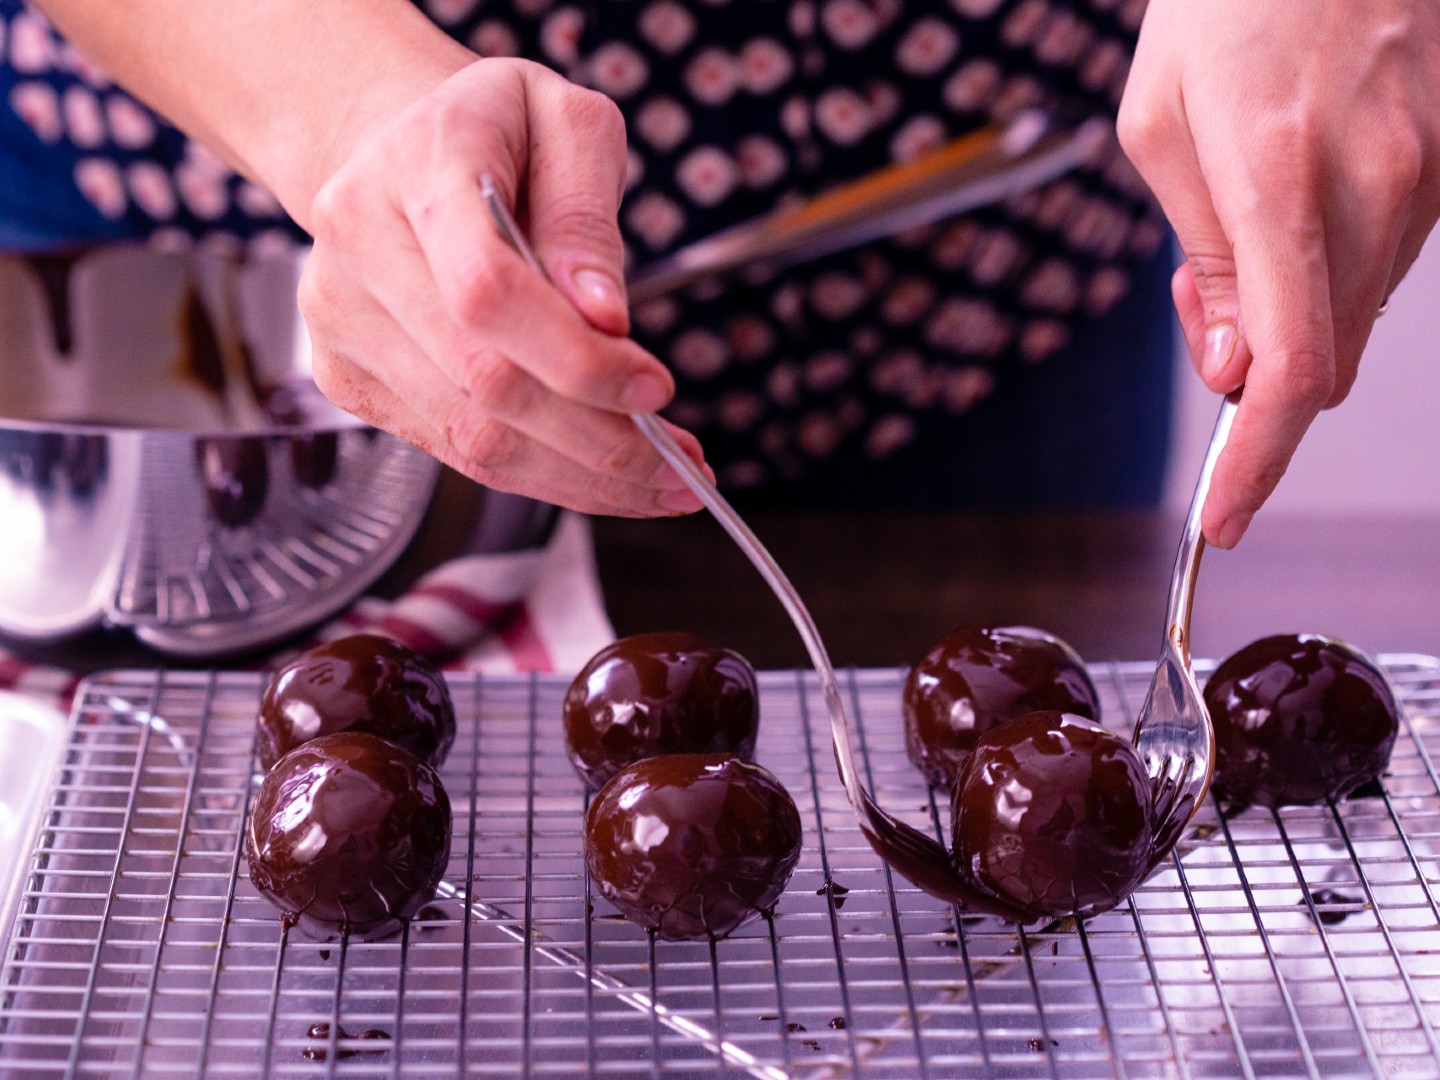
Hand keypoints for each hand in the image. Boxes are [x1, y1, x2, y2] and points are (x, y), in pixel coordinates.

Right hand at [297, 57, 707, 515]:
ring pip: (472, 437)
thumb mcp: (569, 125)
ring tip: (659, 479)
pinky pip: (455, 452)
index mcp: (413, 167)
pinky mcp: (349, 377)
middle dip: (599, 440)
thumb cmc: (498, 132)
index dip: (576, 358)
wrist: (397, 149)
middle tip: (683, 464)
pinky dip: (540, 475)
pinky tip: (600, 473)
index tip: (657, 389)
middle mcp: (357, 247)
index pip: (488, 290)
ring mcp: (341, 321)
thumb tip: (606, 320)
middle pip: (485, 382)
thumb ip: (587, 217)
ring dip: (579, 476)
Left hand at [1119, 0, 1439, 545]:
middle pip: (1324, 364)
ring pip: (1357, 318)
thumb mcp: (1161, 127)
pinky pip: (1388, 261)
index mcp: (1278, 181)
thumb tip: (1231, 366)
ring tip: (1242, 217)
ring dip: (1291, 312)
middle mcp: (1376, 188)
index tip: (1223, 517)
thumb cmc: (1227, 4)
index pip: (1285, 372)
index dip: (1253, 463)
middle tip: (1196, 301)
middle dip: (1252, 372)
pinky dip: (1333, 266)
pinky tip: (1295, 193)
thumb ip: (1202, 259)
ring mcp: (1430, 175)